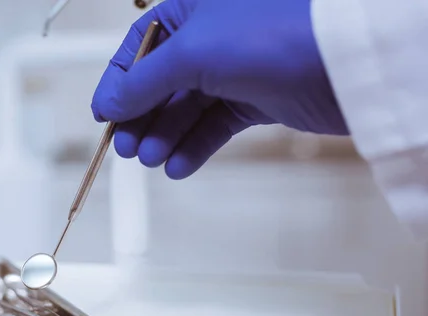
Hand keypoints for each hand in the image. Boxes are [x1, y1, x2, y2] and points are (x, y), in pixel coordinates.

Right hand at [91, 0, 348, 179]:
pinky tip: (179, 167)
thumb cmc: (271, 35)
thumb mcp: (192, 52)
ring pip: (186, 109)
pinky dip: (195, 147)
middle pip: (160, 84)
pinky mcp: (255, 101)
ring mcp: (234, 71)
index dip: (118, 84)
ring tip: (152, 161)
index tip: (104, 117)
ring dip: (166, 137)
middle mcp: (210, 38)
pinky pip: (214, 127)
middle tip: (128, 150)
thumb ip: (144, 81)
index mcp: (190, 9)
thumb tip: (109, 104)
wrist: (344, 63)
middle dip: (142, 118)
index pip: (139, 48)